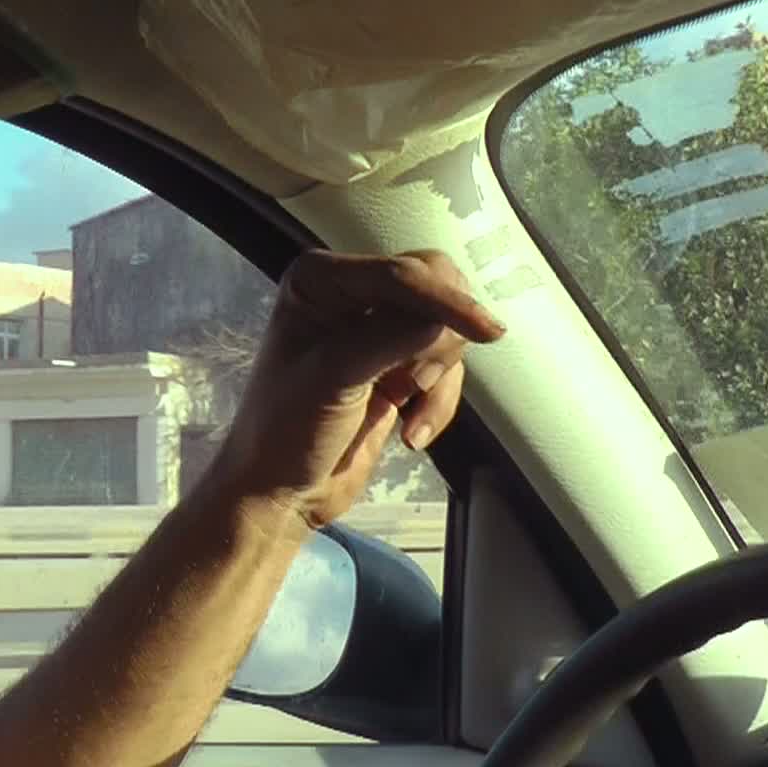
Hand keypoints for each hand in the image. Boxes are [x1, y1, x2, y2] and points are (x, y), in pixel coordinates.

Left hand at [203, 248, 505, 531]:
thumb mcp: (334, 375)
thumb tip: (451, 318)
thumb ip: (392, 337)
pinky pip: (445, 370)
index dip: (445, 300)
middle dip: (437, 339)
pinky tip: (411, 434)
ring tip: (403, 408)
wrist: (280, 492)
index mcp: (320, 281)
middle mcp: (350, 294)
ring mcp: (376, 331)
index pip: (401, 274)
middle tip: (413, 382)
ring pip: (446, 331)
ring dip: (436, 379)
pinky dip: (437, 404)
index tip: (487, 332)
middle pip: (435, 286)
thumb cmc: (287, 431)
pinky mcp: (397, 368)